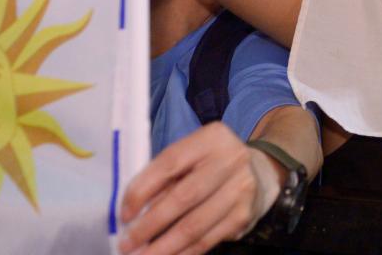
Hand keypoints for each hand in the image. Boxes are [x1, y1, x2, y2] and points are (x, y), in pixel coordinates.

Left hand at [119, 123, 282, 254]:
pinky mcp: (243, 216)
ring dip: (164, 246)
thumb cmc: (210, 164)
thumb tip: (134, 212)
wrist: (257, 171)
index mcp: (211, 138)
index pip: (169, 163)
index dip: (142, 190)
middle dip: (150, 225)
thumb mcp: (190, 157)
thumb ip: (166, 177)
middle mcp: (231, 160)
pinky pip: (208, 240)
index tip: (124, 215)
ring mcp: (241, 189)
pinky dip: (184, 252)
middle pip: (183, 197)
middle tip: (127, 244)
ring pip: (195, 225)